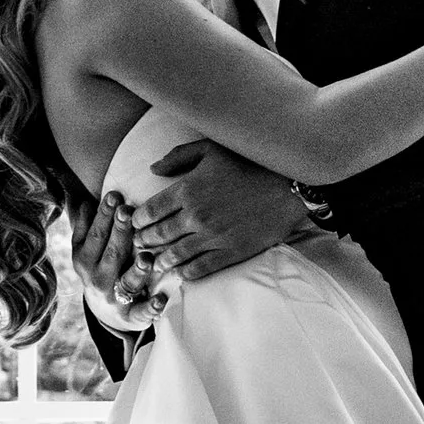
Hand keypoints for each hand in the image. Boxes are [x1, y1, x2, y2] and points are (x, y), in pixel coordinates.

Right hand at [73, 189, 149, 321]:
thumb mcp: (86, 251)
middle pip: (112, 253)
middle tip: (128, 211)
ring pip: (127, 282)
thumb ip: (85, 227)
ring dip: (137, 270)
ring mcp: (114, 298)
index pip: (95, 236)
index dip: (104, 215)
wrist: (105, 313)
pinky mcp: (130, 316)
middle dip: (120, 231)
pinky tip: (161, 299)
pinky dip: (151, 307)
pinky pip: (141, 312)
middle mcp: (97, 279)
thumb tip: (84, 202)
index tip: (114, 195)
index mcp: (84, 260)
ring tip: (147, 257)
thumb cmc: (100, 269)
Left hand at [126, 142, 311, 296]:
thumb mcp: (212, 149)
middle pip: (159, 235)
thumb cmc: (250, 162)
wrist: (289, 185)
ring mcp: (214, 237)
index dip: (138, 220)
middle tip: (139, 245)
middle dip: (144, 242)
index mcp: (188, 189)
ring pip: (176, 255)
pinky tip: (181, 274)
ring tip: (154, 263)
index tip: (134, 224)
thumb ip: (179, 156)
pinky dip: (186, 273)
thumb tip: (153, 168)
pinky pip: (201, 268)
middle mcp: (196, 216)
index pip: (151, 211)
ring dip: (161, 261)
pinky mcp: (232, 252)